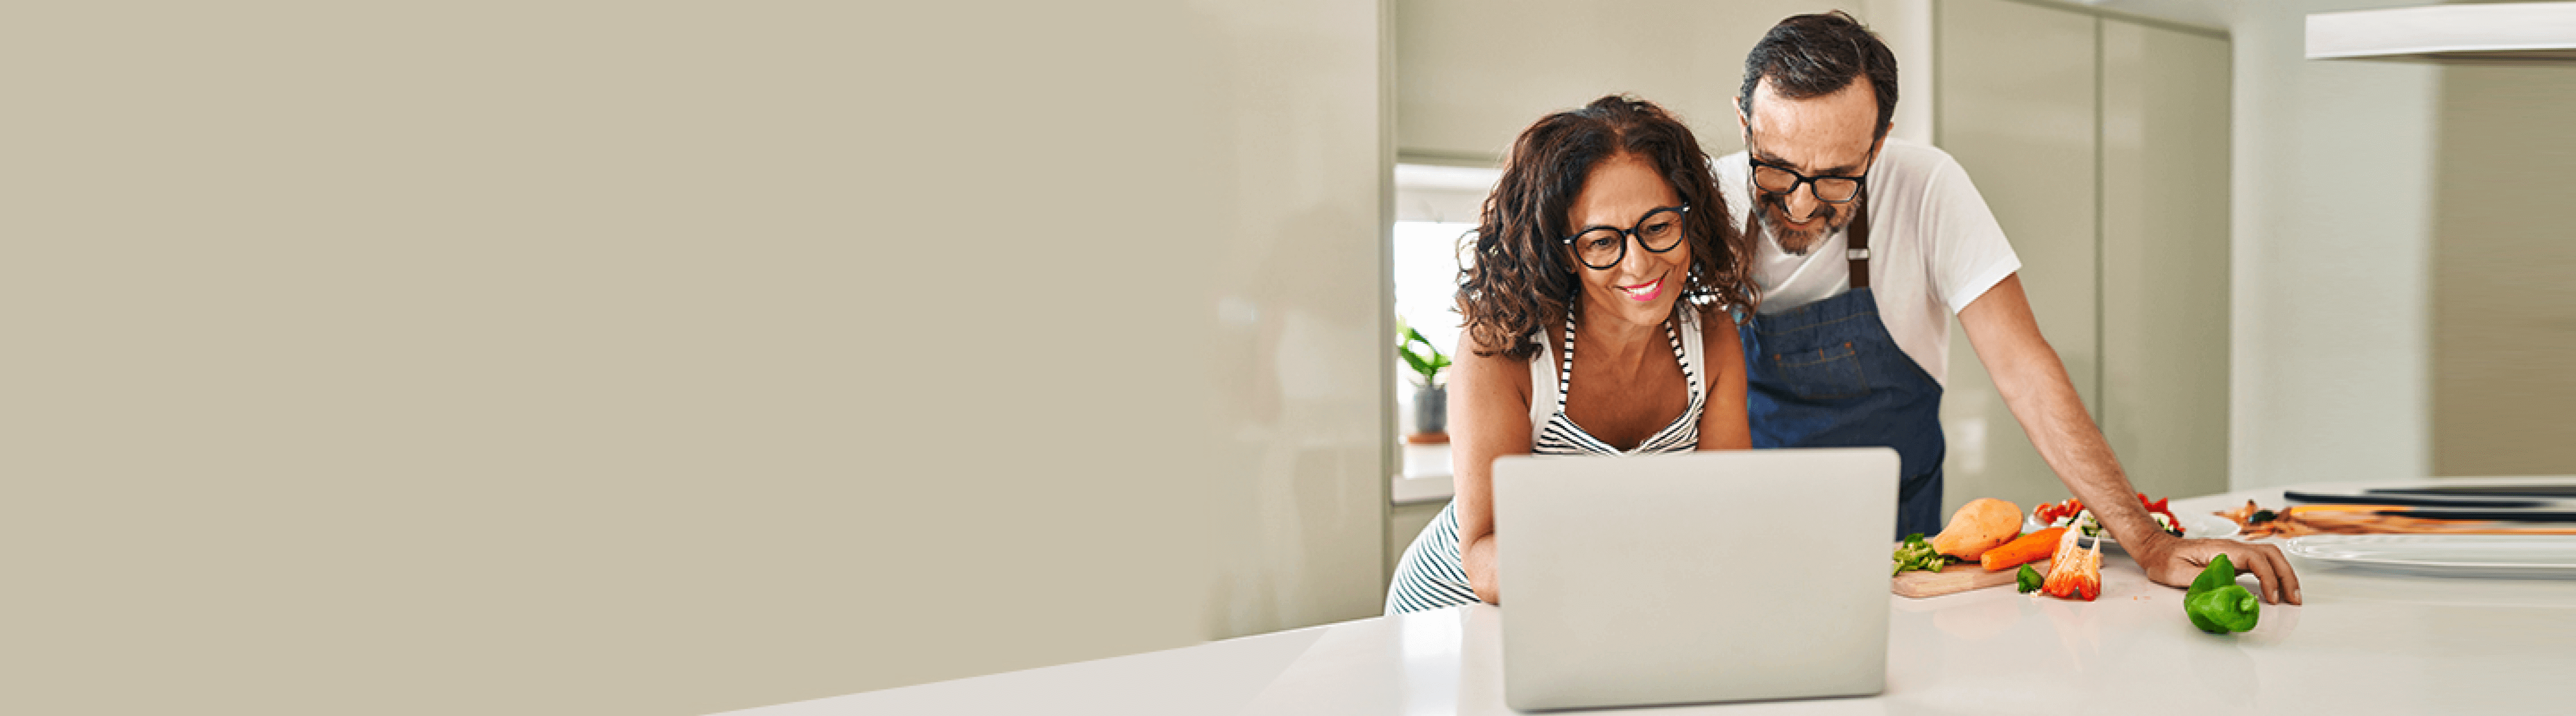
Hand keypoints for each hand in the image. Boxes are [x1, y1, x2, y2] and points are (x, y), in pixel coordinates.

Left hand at [2133, 534, 2303, 604]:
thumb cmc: (2164, 560)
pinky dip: (2274, 575)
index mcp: (2220, 550)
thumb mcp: (2177, 574)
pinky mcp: (2234, 559)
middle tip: (2293, 599)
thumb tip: (2227, 592)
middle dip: (2286, 576)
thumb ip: (2203, 581)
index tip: (2271, 598)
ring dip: (2284, 574)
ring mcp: (2235, 552)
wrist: (2157, 549)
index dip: (2268, 578)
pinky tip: (2277, 590)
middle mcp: (2232, 547)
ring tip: (2292, 596)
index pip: (2255, 559)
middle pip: (2271, 554)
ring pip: (2270, 556)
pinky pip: (2261, 563)